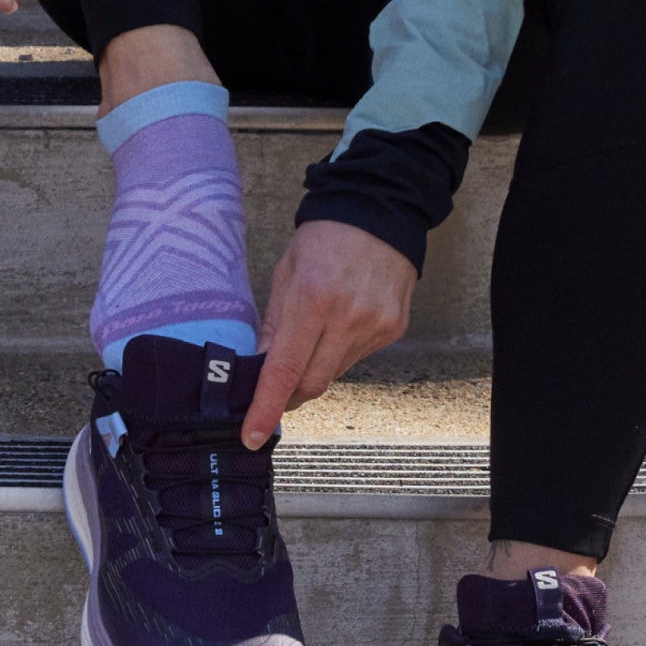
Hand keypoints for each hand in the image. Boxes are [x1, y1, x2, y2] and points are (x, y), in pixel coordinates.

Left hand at [241, 219, 417, 448]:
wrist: (380, 211)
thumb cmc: (325, 238)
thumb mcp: (286, 272)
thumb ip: (274, 324)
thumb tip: (260, 368)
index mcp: (313, 299)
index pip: (285, 370)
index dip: (266, 407)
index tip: (251, 434)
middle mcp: (348, 318)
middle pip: (312, 383)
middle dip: (289, 395)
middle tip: (274, 391)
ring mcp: (375, 326)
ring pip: (335, 374)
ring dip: (315, 371)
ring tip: (312, 338)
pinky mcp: (394, 329)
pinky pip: (357, 359)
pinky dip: (339, 354)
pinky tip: (339, 325)